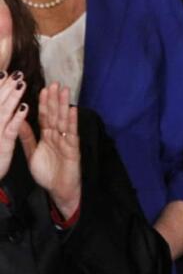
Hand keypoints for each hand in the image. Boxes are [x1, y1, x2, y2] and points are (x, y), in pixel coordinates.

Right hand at [0, 73, 30, 184]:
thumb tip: (1, 102)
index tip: (3, 72)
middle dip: (3, 87)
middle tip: (13, 72)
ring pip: (1, 112)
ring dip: (11, 97)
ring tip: (20, 83)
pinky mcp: (2, 146)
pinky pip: (10, 129)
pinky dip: (17, 117)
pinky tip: (25, 106)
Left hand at [19, 84, 80, 217]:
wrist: (58, 190)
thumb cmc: (47, 173)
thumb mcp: (32, 154)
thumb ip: (26, 137)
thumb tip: (19, 120)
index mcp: (47, 136)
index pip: (45, 116)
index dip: (44, 103)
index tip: (43, 88)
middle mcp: (58, 136)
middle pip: (55, 115)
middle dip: (55, 99)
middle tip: (55, 83)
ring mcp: (66, 142)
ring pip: (64, 120)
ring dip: (64, 105)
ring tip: (64, 90)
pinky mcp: (73, 150)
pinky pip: (71, 134)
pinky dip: (72, 122)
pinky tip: (73, 110)